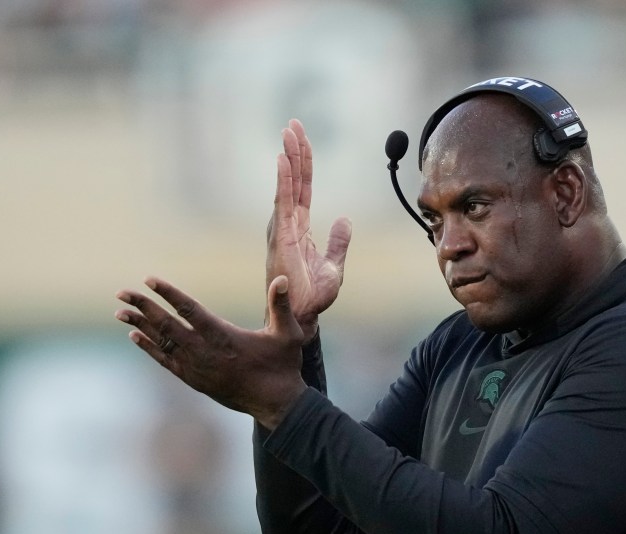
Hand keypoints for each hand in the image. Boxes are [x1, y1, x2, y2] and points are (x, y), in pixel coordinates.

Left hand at [114, 275, 305, 428]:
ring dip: (140, 325)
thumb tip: (282, 279)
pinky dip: (149, 348)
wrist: (276, 404)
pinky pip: (165, 361)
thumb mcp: (288, 334)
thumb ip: (281, 306)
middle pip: (166, 325)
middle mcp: (204, 352)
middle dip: (143, 306)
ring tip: (119, 312)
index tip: (149, 279)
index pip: (189, 309)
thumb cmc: (282, 366)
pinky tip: (135, 336)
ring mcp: (196, 368)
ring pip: (162, 343)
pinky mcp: (194, 380)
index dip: (168, 293)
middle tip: (122, 292)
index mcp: (223, 337)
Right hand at [268, 119, 351, 339]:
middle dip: (294, 151)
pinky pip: (284, 201)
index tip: (302, 140)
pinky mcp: (281, 237)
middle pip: (293, 180)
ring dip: (289, 158)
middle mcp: (288, 224)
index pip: (303, 189)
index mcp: (299, 229)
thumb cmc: (313, 297)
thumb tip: (344, 219)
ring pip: (287, 186)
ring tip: (288, 132)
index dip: (304, 164)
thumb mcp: (334, 265)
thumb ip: (338, 242)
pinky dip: (284, 179)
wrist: (303, 316)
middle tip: (293, 124)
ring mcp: (282, 229)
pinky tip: (284, 159)